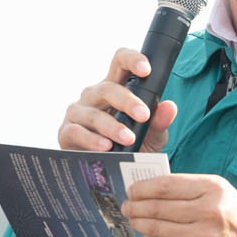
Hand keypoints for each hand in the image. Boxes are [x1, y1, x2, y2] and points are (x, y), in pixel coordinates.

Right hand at [58, 48, 179, 153]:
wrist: (113, 176)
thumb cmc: (132, 149)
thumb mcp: (152, 137)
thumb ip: (159, 122)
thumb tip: (170, 107)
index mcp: (116, 88)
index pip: (120, 62)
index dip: (132, 60)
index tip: (146, 69)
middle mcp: (94, 96)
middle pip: (108, 88)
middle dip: (127, 101)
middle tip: (144, 116)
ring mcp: (78, 113)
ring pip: (94, 114)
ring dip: (112, 126)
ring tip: (128, 138)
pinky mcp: (66, 133)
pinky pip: (76, 132)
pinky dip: (92, 139)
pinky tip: (105, 147)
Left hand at [122, 174, 236, 236]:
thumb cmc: (233, 215)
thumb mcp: (218, 190)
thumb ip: (187, 188)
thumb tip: (149, 189)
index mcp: (212, 189)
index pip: (165, 186)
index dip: (142, 188)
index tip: (132, 190)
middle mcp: (208, 212)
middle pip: (157, 208)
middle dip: (135, 207)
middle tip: (127, 206)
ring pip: (157, 229)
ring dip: (139, 223)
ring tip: (134, 219)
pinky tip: (149, 234)